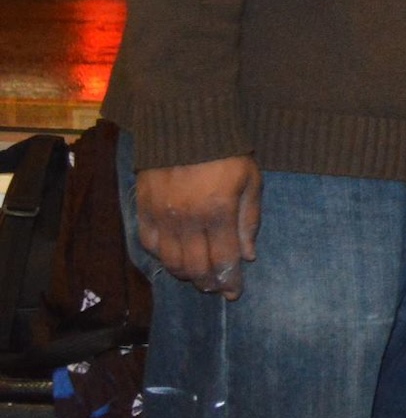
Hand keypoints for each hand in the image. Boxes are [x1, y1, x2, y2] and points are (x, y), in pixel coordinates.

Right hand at [135, 155, 261, 299]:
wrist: (185, 124)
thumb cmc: (226, 152)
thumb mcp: (250, 180)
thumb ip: (249, 219)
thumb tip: (248, 255)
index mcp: (218, 213)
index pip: (224, 260)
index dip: (229, 281)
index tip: (234, 293)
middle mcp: (188, 220)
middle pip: (196, 267)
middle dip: (208, 283)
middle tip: (216, 287)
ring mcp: (162, 216)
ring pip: (171, 261)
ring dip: (185, 274)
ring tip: (198, 276)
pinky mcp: (143, 208)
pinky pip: (149, 244)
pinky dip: (161, 257)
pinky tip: (173, 258)